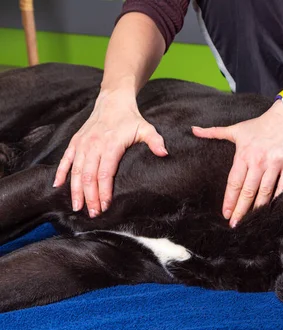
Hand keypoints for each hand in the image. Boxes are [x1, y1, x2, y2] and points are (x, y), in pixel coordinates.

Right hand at [53, 89, 167, 216]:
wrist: (112, 102)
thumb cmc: (130, 119)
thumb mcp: (146, 128)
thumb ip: (155, 141)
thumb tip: (164, 153)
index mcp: (111, 145)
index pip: (105, 173)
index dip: (104, 191)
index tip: (105, 206)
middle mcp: (93, 145)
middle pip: (88, 176)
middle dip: (90, 197)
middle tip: (93, 214)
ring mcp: (82, 144)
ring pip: (76, 171)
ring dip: (76, 191)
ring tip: (78, 208)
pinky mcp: (75, 142)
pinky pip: (65, 160)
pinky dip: (60, 173)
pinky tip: (58, 187)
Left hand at [192, 101, 282, 227]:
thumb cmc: (261, 124)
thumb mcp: (237, 129)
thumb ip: (214, 132)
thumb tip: (193, 130)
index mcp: (244, 154)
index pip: (234, 183)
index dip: (229, 200)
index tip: (225, 214)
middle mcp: (258, 161)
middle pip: (248, 191)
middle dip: (240, 210)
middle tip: (235, 224)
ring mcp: (275, 164)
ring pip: (265, 192)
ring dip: (257, 209)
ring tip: (251, 221)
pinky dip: (277, 198)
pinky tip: (271, 209)